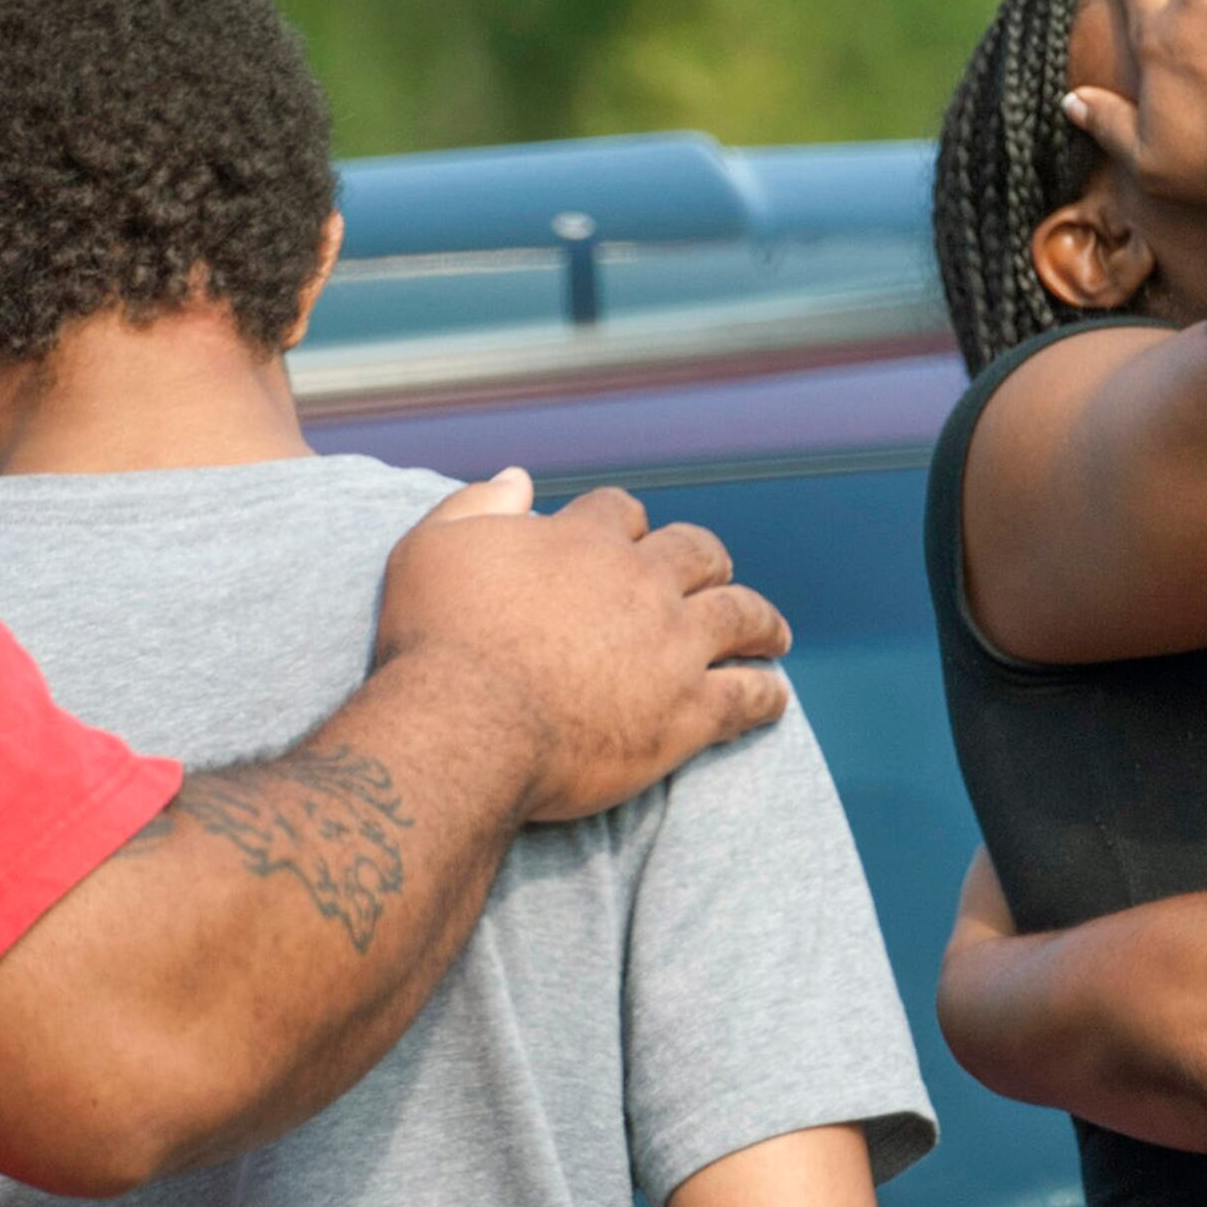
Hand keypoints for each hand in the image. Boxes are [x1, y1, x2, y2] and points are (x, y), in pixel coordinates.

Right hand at [376, 473, 792, 823]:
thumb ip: (476, 506)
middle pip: (697, 552)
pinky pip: (748, 696)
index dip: (628, 522)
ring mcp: (673, 647)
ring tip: (772, 633)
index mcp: (584, 542)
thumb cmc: (437, 642)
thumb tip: (519, 479)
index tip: (632, 534)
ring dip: (762, 620)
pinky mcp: (689, 712)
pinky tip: (774, 698)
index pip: (621, 512)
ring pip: (741, 615)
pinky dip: (766, 695)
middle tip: (715, 573)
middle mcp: (641, 584)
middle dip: (708, 560)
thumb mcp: (432, 550)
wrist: (465, 727)